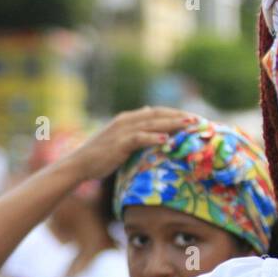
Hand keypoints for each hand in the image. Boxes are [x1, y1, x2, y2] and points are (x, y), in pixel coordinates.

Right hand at [61, 107, 195, 181]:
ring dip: (173, 123)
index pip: (157, 111)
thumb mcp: (118, 138)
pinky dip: (154, 137)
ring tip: (190, 125)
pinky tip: (166, 140)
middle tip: (200, 120)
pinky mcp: (119, 143)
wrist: (78, 164)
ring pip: (153, 123)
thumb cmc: (98, 155)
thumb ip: (134, 128)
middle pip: (159, 114)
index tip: (193, 119)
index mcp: (127, 118)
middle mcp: (126, 120)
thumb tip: (147, 113)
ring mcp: (122, 131)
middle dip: (180, 116)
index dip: (175, 113)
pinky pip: (140, 138)